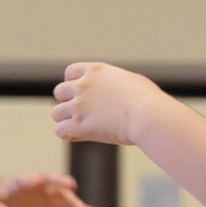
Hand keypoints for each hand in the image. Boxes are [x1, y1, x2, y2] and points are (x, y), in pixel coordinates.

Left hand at [0, 170, 96, 206]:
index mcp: (15, 185)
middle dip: (61, 187)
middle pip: (49, 184)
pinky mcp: (45, 201)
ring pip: (61, 195)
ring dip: (74, 202)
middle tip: (73, 191)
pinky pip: (63, 204)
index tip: (45, 178)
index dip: (36, 179)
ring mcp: (41, 192)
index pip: (27, 180)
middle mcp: (33, 185)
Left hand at [51, 62, 167, 147]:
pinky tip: (78, 135)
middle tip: (83, 112)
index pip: (70, 72)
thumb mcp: (129, 81)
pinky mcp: (79, 125)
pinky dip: (67, 134)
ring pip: (56, 113)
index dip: (73, 84)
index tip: (82, 94)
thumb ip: (114, 84)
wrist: (149, 115)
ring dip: (66, 120)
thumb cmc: (148, 100)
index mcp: (95, 71)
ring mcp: (80, 106)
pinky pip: (59, 130)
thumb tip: (114, 92)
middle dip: (68, 102)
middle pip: (59, 92)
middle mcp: (83, 86)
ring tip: (81, 126)